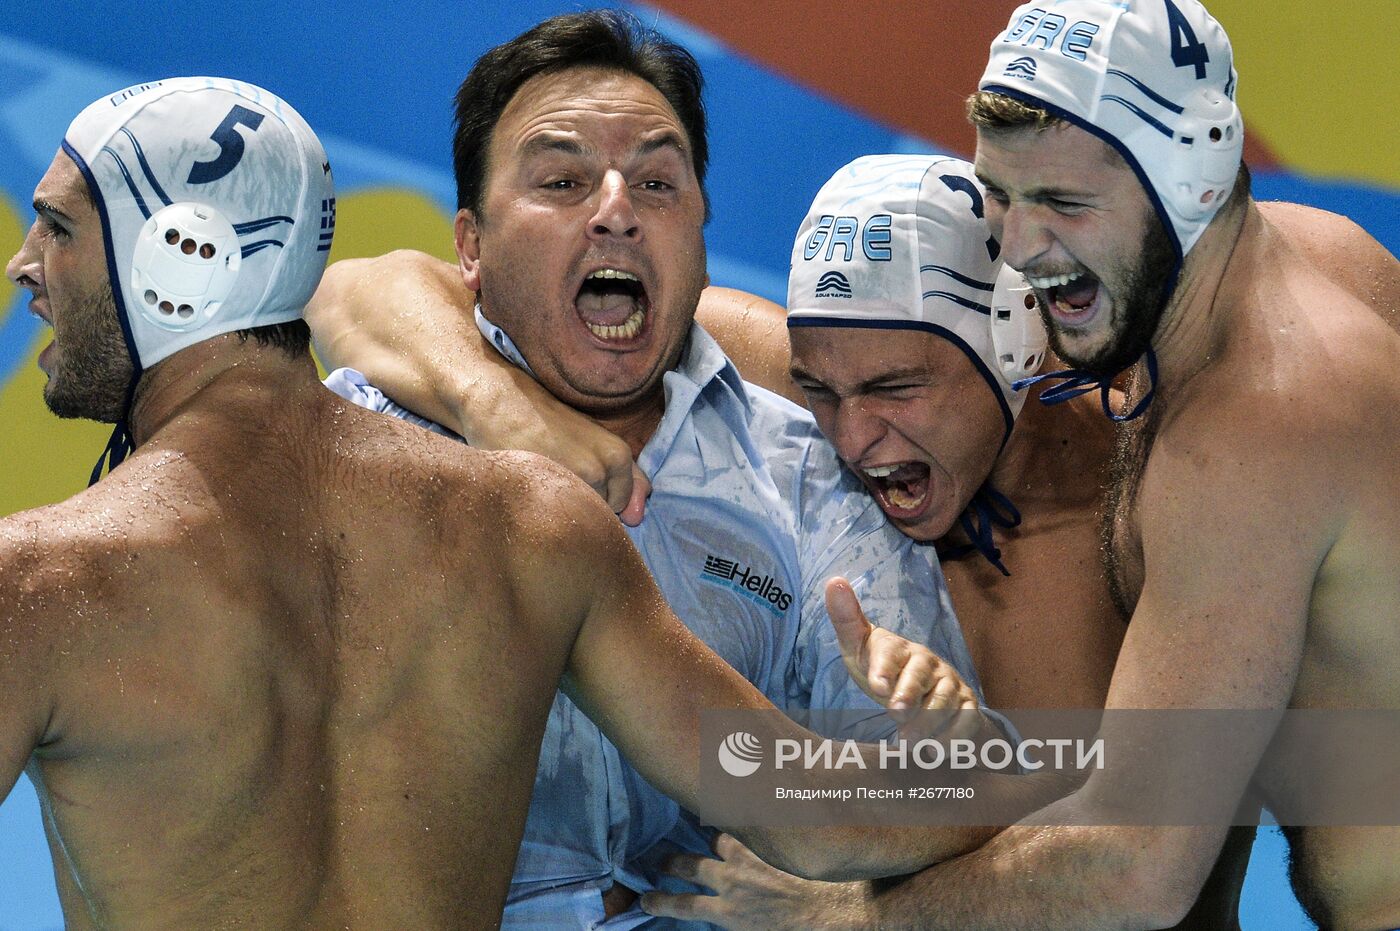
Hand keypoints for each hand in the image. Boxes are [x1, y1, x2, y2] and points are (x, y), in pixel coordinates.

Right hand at [469, 363, 651, 524]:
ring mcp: (574, 480)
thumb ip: (623, 477)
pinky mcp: (545, 488)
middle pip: (600, 513)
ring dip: (561, 508)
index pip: (621, 503)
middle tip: (557, 474)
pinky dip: (543, 509)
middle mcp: (603, 469)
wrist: (501, 403)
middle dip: (580, 502)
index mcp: (619, 456)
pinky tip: (530, 486)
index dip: (598, 496)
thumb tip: (637, 517)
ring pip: (577, 517)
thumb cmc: (545, 420)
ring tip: (543, 480)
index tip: (575, 475)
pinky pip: (554, 518)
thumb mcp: (593, 440)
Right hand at [640, 833, 868, 928]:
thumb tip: (730, 918)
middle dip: (671, 862)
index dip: (660, 902)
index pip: (683, 907)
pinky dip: (745, 818)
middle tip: (661, 859)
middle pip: (690, 866)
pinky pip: (753, 824)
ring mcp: (757, 857)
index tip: (645, 898)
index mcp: (732, 914)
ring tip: (707, 831)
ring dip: (712, 836)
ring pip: (720, 838)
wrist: (849, 911)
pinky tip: (747, 807)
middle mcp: (736, 882)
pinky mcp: (779, 842)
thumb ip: (742, 925)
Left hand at [827, 577, 981, 737]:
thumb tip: (834, 580)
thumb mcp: (858, 646)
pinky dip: (954, 737)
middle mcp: (927, 662)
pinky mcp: (967, 704)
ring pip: (944, 702)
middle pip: (920, 677)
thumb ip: (846, 619)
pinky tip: (935, 751)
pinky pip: (967, 720)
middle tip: (895, 714)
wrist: (918, 689)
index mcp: (899, 647)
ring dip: (927, 724)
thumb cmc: (881, 667)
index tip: (876, 685)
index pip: (891, 652)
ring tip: (907, 743)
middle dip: (908, 696)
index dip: (884, 668)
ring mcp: (949, 683)